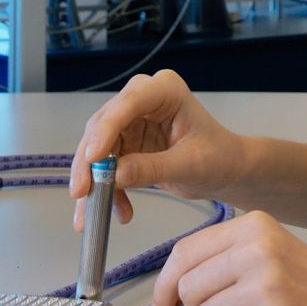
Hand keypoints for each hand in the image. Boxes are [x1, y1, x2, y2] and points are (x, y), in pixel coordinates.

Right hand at [70, 69, 243, 228]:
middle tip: (81, 193)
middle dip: (89, 162)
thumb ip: (153, 168)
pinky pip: (104, 165)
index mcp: (165, 90)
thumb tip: (115, 175)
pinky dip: (106, 189)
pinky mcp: (125, 141)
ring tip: (93, 215)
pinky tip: (120, 211)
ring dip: (93, 181)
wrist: (225, 170)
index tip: (92, 159)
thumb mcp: (190, 166)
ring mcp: (130, 120)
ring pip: (96, 147)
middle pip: (103, 126)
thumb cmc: (218, 158)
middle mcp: (142, 98)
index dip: (106, 130)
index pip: (128, 104)